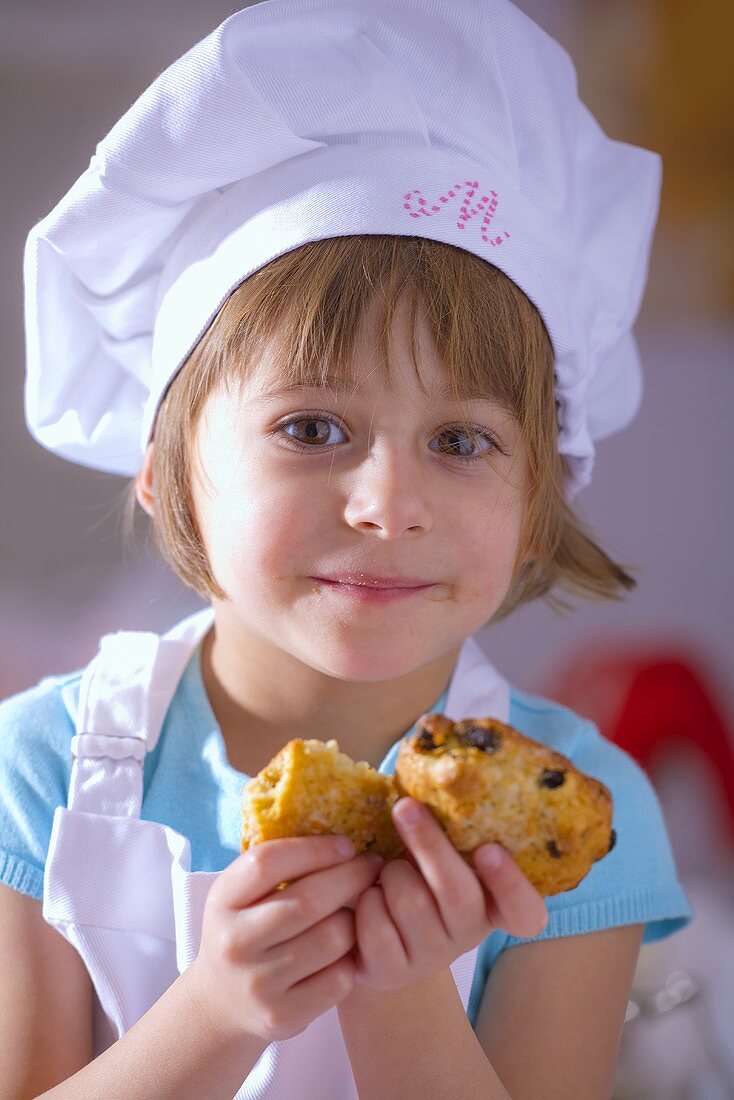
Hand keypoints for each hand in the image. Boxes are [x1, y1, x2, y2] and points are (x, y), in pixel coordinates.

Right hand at [188, 835, 382, 1041]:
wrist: (221, 1003)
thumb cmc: (245, 930)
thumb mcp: (241, 894)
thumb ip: (276, 866)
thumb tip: (340, 836)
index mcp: (222, 901)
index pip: (268, 862)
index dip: (314, 848)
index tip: (347, 844)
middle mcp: (234, 943)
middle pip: (309, 899)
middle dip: (352, 876)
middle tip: (372, 866)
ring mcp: (258, 983)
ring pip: (333, 937)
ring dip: (354, 919)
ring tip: (355, 911)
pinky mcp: (283, 1015)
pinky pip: (340, 978)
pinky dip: (352, 959)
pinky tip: (347, 950)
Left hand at [351, 797, 548, 990]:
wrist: (366, 928)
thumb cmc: (411, 869)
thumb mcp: (438, 851)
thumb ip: (449, 827)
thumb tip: (442, 769)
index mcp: (492, 904)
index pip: (524, 912)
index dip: (511, 883)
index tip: (490, 849)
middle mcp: (468, 935)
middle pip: (459, 894)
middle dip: (429, 844)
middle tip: (405, 807)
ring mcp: (430, 958)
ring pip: (410, 901)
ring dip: (389, 872)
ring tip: (385, 868)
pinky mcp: (391, 973)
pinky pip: (375, 927)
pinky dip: (365, 899)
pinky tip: (366, 895)